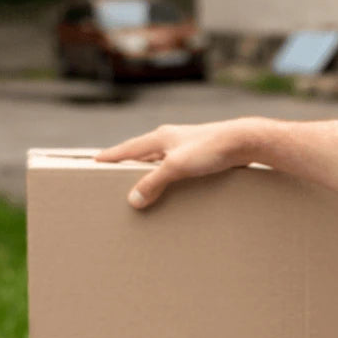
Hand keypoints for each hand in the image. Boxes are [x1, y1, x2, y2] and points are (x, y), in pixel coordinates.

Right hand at [95, 120, 253, 208]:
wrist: (244, 141)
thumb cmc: (210, 150)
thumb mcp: (177, 167)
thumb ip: (154, 183)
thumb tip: (133, 200)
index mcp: (160, 138)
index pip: (127, 148)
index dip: (111, 156)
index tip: (94, 161)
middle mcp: (170, 139)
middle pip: (141, 152)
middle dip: (127, 163)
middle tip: (112, 173)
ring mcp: (185, 145)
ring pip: (159, 159)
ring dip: (148, 170)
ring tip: (138, 182)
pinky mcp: (200, 154)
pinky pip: (175, 166)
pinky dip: (166, 175)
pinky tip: (170, 184)